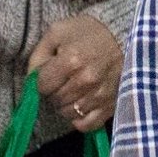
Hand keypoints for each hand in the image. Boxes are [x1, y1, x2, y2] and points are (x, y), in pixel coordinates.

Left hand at [27, 14, 122, 132]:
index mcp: (71, 61)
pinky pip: (87, 124)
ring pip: (68, 114)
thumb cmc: (89, 32)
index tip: (50, 73)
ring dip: (66, 104)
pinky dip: (80, 119)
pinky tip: (81, 105)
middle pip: (54, 100)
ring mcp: (99, 96)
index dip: (42, 80)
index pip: (42, 86)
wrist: (126, 35)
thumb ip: (39, 55)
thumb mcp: (57, 32)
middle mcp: (85, 81)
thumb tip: (31, 79)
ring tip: (73, 90)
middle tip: (62, 80)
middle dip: (54, 92)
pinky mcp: (111, 106)